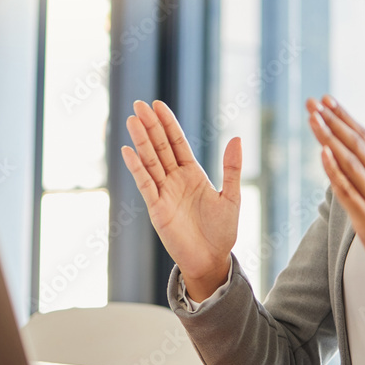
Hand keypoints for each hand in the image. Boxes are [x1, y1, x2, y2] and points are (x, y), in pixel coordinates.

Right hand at [121, 100, 240, 300]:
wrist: (212, 260)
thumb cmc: (222, 231)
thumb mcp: (232, 196)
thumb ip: (232, 168)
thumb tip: (236, 138)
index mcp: (192, 174)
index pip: (177, 143)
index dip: (168, 124)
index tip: (158, 105)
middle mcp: (175, 180)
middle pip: (160, 147)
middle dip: (150, 126)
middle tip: (139, 104)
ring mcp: (164, 193)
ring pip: (150, 162)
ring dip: (141, 141)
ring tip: (132, 120)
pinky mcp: (157, 209)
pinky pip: (145, 185)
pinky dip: (137, 168)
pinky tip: (128, 151)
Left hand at [306, 95, 364, 305]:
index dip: (345, 118)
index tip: (328, 101)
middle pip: (356, 144)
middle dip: (333, 121)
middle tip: (314, 101)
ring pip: (350, 162)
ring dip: (330, 139)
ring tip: (314, 118)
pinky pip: (348, 191)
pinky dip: (335, 171)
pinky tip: (323, 153)